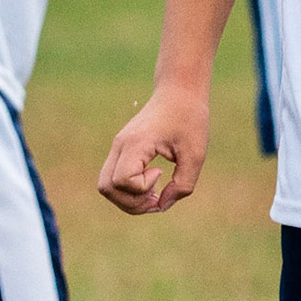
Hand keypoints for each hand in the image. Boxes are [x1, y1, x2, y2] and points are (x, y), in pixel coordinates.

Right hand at [97, 84, 209, 214]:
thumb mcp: (195, 156)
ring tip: (154, 193)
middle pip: (105, 187)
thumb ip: (182, 185)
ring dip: (128, 198)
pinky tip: (152, 183)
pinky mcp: (122, 150)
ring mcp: (117, 148)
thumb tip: (162, 206)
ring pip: (105, 185)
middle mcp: (120, 146)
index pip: (122, 180)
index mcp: (135, 143)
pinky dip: (129, 189)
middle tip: (157, 197)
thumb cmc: (189, 121)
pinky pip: (114, 177)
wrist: (178, 94)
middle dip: (131, 202)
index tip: (162, 172)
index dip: (142, 188)